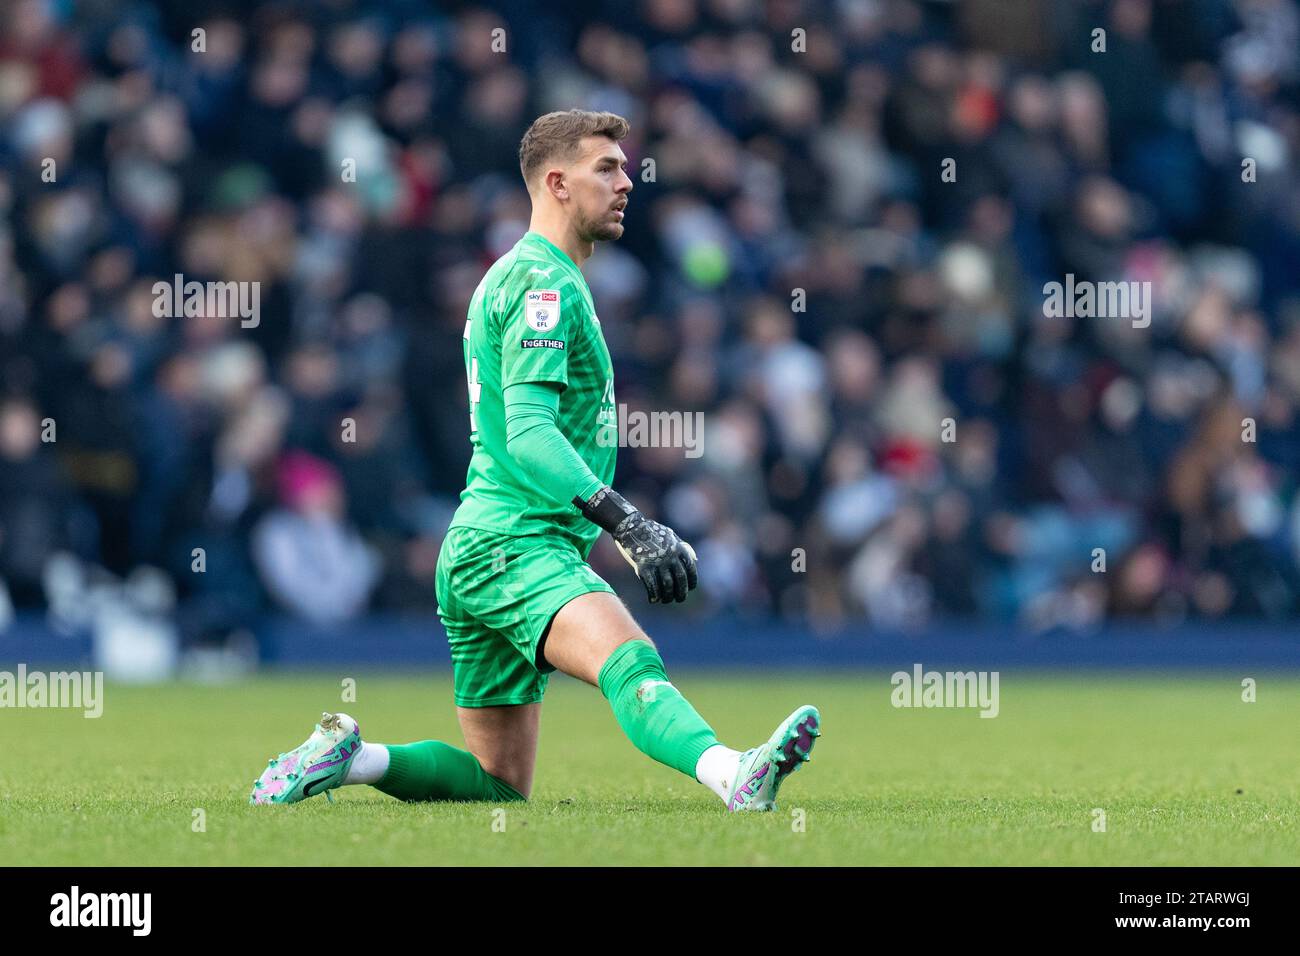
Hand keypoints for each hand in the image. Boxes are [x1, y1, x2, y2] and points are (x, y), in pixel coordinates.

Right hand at [574, 486, 698, 603]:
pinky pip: (652, 586)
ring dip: (668, 596)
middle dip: (681, 593)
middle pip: (680, 580)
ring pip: (667, 585)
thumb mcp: (670, 536)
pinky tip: (653, 600)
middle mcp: (670, 556)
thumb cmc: (650, 532)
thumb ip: (682, 547)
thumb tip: (695, 560)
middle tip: (679, 599)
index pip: (690, 569)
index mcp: (678, 548)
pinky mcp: (643, 567)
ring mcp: (657, 562)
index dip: (692, 581)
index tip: (690, 588)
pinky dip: (654, 595)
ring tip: (665, 600)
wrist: (630, 527)